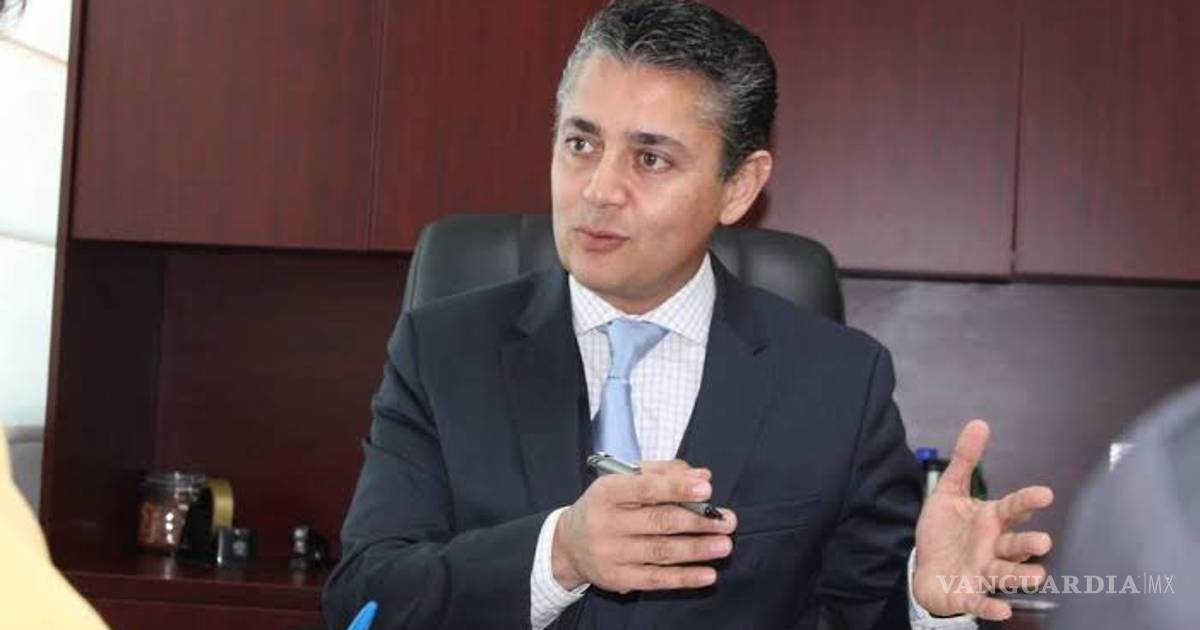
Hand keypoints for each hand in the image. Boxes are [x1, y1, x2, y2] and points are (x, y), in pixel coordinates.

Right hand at [552, 459, 737, 592]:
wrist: (569, 544)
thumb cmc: (606, 506)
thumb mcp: (625, 480)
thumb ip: (663, 473)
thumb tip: (702, 477)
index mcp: (606, 492)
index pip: (644, 488)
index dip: (677, 488)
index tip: (706, 490)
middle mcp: (605, 523)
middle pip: (658, 521)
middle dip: (697, 521)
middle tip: (727, 521)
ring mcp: (610, 553)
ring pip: (661, 551)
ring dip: (697, 549)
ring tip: (724, 545)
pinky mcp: (616, 578)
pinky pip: (656, 579)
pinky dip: (684, 578)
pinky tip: (708, 574)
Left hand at [912, 419, 1054, 619]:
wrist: (927, 569)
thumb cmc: (945, 532)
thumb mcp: (949, 493)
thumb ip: (965, 460)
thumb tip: (979, 424)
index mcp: (991, 521)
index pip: (1013, 508)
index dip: (1027, 501)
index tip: (1045, 493)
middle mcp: (993, 548)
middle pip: (1015, 545)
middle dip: (1029, 543)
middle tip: (1043, 542)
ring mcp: (983, 572)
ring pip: (1005, 574)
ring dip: (1020, 576)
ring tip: (1037, 576)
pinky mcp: (969, 595)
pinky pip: (981, 603)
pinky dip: (990, 608)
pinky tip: (1001, 611)